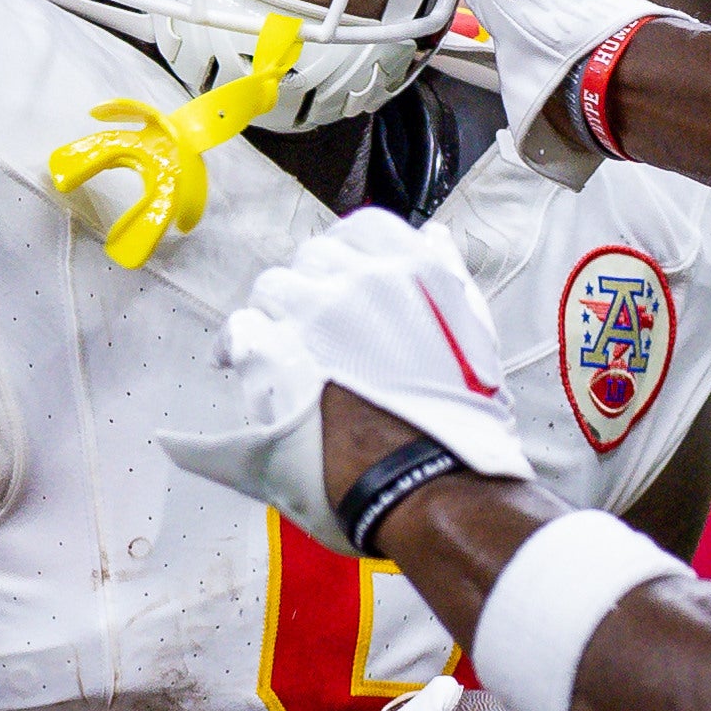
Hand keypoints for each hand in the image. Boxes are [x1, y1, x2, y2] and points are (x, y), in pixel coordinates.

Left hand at [162, 211, 533, 554]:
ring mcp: (314, 314)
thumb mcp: (475, 335)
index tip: (341, 280)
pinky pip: (240, 328)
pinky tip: (238, 363)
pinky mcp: (274, 352)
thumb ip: (448, 279)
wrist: (427, 480)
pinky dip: (236, 346)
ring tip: (278, 349)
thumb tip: (433, 238)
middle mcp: (362, 281)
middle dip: (311, 290)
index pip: (363, 230)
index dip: (347, 256)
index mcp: (413, 270)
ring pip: (273, 289)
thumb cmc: (456, 422)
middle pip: (313, 259)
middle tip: (314, 330)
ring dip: (274, 316)